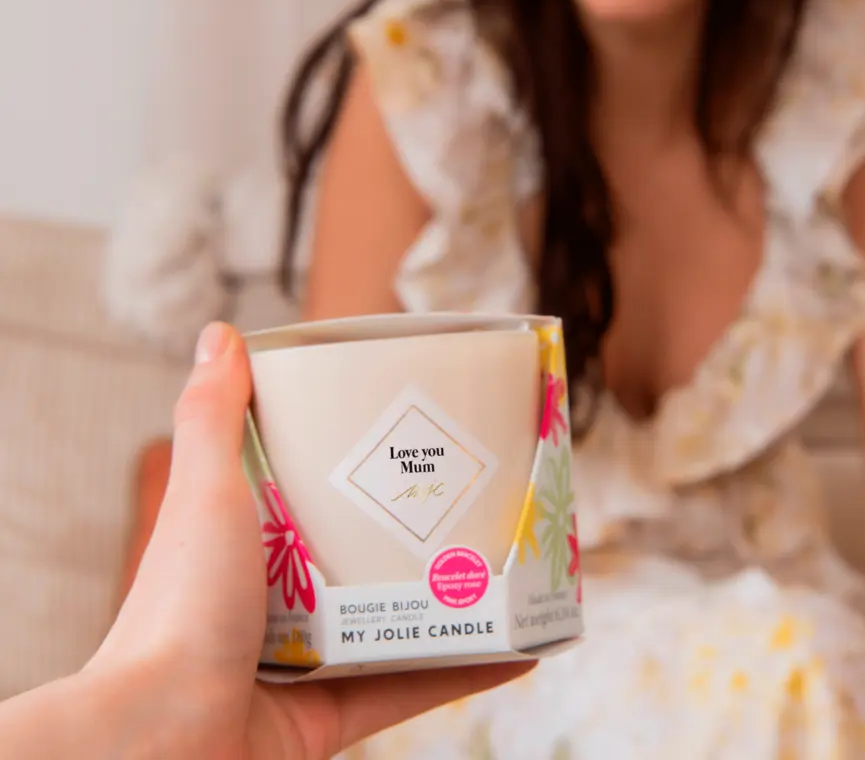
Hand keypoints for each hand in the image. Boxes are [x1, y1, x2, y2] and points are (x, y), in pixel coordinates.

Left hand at [81, 322, 531, 758]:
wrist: (160, 741)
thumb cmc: (177, 609)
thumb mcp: (206, 494)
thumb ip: (213, 417)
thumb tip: (220, 333)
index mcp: (250, 541)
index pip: (311, 489)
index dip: (359, 462)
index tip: (410, 433)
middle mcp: (277, 599)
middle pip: (363, 554)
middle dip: (420, 531)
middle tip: (479, 495)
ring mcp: (307, 659)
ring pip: (397, 620)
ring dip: (455, 599)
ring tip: (512, 564)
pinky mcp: (333, 713)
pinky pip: (412, 685)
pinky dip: (466, 670)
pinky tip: (517, 651)